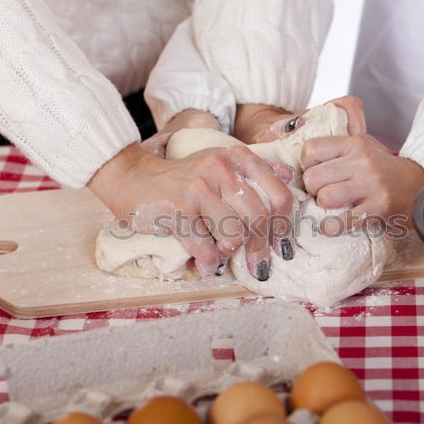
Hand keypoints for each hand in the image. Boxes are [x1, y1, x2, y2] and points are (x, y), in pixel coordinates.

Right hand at [88, 113, 294, 280]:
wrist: (133, 178)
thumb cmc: (181, 178)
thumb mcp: (220, 163)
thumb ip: (254, 170)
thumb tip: (291, 179)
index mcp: (237, 158)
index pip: (279, 196)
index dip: (284, 228)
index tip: (280, 248)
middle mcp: (221, 168)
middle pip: (260, 219)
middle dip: (260, 249)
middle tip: (256, 266)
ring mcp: (199, 189)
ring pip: (234, 235)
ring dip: (228, 254)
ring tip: (217, 255)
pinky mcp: (178, 210)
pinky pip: (206, 248)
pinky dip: (207, 262)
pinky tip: (202, 263)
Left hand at [235, 96, 423, 234]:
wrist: (420, 186)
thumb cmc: (383, 169)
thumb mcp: (363, 147)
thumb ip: (336, 149)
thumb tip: (296, 156)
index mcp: (354, 143)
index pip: (310, 150)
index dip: (306, 166)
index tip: (315, 174)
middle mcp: (362, 160)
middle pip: (313, 178)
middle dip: (313, 190)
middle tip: (322, 194)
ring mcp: (372, 184)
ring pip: (325, 198)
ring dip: (324, 207)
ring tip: (334, 207)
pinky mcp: (379, 207)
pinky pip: (342, 221)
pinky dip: (331, 227)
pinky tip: (331, 226)